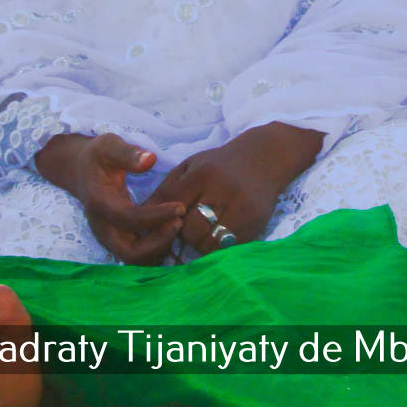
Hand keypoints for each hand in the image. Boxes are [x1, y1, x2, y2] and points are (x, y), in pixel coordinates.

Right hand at [33, 133, 183, 264]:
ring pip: (134, 260)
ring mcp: (108, 236)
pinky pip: (137, 255)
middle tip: (179, 222)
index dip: (157, 216)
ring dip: (158, 249)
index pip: (130, 220)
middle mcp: (102, 227)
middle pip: (130, 254)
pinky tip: (169, 230)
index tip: (180, 206)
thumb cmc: (97, 156)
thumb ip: (128, 153)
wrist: (79, 170)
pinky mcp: (116, 239)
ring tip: (176, 225)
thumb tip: (151, 160)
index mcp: (99, 203)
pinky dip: (155, 249)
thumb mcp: (109, 145)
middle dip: (158, 243)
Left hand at [147, 122, 323, 256]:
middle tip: (186, 230)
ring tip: (202, 234)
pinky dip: (219, 248)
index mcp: (203, 174)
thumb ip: (167, 190)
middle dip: (184, 234)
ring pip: (210, 243)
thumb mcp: (191, 166)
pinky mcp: (256, 224)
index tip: (166, 222)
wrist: (265, 158)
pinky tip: (218, 237)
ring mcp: (242, 209)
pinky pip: (229, 248)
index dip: (166, 220)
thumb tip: (140, 217)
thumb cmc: (221, 164)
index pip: (174, 207)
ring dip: (200, 244)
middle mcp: (224, 191)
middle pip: (191, 230)